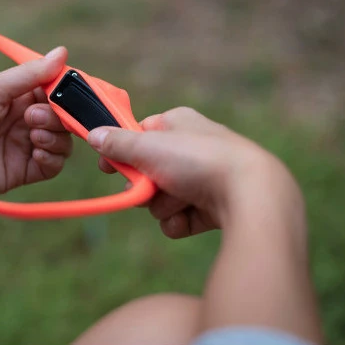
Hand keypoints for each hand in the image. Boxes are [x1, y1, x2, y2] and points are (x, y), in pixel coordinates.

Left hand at [0, 47, 73, 199]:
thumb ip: (30, 74)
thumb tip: (63, 52)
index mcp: (18, 96)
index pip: (56, 92)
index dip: (65, 93)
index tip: (65, 93)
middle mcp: (24, 121)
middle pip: (63, 119)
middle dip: (58, 116)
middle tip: (33, 116)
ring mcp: (24, 147)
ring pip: (62, 142)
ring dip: (56, 136)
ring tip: (33, 133)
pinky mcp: (22, 172)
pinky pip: (52, 166)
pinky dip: (52, 157)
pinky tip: (37, 151)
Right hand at [87, 107, 300, 238]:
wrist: (251, 194)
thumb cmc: (200, 161)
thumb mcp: (149, 147)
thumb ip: (118, 143)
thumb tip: (93, 134)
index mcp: (179, 123)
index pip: (140, 134)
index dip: (122, 152)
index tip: (107, 167)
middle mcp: (193, 148)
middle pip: (148, 172)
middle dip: (144, 186)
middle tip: (147, 187)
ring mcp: (204, 179)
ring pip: (162, 199)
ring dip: (164, 205)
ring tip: (181, 200)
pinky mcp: (213, 207)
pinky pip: (180, 219)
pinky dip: (180, 221)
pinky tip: (191, 217)